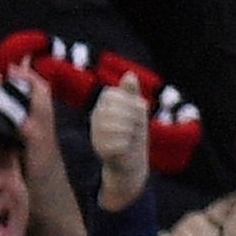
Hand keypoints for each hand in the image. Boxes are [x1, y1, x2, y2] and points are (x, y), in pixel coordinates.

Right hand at [88, 79, 152, 208]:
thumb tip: (130, 74)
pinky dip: (126, 145)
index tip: (139, 111)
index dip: (132, 103)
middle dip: (133, 118)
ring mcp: (96, 131)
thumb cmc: (134, 132)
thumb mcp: (137, 109)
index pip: (116, 95)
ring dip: (130, 131)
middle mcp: (96, 115)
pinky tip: (125, 147)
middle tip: (135, 127)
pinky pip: (117, 142)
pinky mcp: (99, 148)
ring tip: (130, 136)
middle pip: (118, 110)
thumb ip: (132, 92)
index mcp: (105, 102)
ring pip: (118, 126)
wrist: (131, 161)